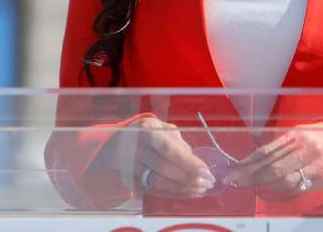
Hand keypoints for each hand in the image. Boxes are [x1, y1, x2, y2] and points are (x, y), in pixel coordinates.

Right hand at [95, 116, 215, 197]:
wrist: (114, 145)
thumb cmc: (146, 134)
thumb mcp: (161, 128)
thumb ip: (178, 142)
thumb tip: (195, 162)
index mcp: (145, 131)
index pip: (168, 150)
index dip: (188, 162)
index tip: (206, 171)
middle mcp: (134, 149)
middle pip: (164, 169)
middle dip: (189, 178)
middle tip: (207, 182)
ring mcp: (130, 168)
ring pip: (158, 183)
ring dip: (183, 189)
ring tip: (201, 190)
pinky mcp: (130, 182)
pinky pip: (154, 191)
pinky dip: (173, 194)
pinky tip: (188, 193)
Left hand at [223, 121, 322, 198]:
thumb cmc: (320, 137)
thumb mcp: (299, 132)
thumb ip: (279, 145)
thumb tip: (253, 159)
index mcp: (298, 135)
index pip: (267, 151)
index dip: (248, 163)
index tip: (234, 170)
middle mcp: (307, 150)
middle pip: (273, 168)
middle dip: (251, 176)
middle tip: (236, 180)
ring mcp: (316, 167)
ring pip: (284, 181)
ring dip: (265, 184)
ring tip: (253, 183)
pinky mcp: (322, 180)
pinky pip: (297, 188)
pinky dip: (282, 189)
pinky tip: (272, 187)